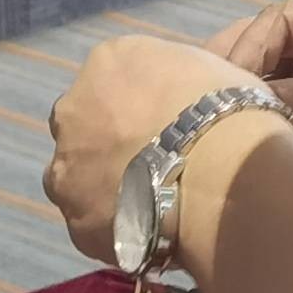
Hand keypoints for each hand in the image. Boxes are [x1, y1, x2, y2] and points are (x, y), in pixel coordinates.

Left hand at [43, 34, 258, 264]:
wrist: (219, 175)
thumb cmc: (225, 112)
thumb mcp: (202, 66)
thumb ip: (171, 80)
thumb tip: (173, 98)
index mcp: (108, 61)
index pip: (108, 81)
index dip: (133, 108)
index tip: (160, 126)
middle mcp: (72, 111)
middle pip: (81, 128)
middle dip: (106, 144)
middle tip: (150, 164)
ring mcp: (67, 171)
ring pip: (75, 180)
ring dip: (102, 188)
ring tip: (150, 204)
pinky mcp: (78, 224)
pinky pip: (93, 227)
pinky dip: (116, 228)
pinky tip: (152, 231)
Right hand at [215, 0, 292, 197]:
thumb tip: (247, 108)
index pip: (279, 24)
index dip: (244, 52)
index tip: (217, 87)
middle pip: (269, 62)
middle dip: (238, 88)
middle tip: (201, 117)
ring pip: (276, 104)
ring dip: (254, 125)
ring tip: (221, 147)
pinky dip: (276, 154)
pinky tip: (254, 169)